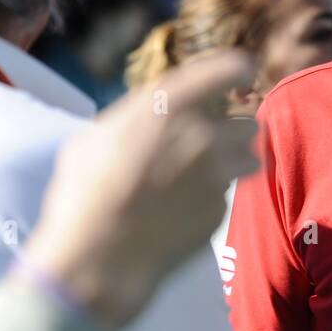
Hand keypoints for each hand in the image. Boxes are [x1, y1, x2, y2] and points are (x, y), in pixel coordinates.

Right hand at [21, 50, 258, 326]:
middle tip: (210, 141)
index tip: (244, 73)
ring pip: (249, 158)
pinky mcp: (218, 211)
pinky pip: (225, 196)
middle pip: (245, 122)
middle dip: (231, 130)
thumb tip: (145, 116)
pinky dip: (210, 198)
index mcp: (169, 107)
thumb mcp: (95, 139)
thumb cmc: (82, 195)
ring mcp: (215, 177)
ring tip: (205, 174)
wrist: (95, 261)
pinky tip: (180, 210)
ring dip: (234, 161)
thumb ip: (132, 119)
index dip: (239, 70)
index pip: (227, 70)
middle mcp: (202, 136)